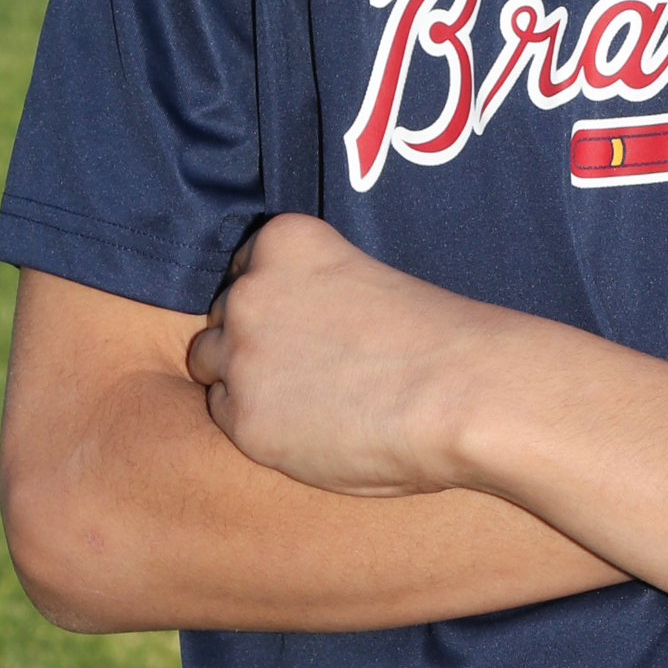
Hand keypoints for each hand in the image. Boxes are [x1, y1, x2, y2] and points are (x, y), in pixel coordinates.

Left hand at [186, 215, 518, 495]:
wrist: (458, 392)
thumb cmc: (434, 338)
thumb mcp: (365, 280)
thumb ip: (314, 290)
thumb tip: (294, 327)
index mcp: (286, 241)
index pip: (246, 263)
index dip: (274, 296)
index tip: (304, 320)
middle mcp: (250, 291)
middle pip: (222, 312)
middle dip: (254, 336)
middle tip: (307, 365)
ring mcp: (242, 355)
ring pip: (209, 361)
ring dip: (244, 377)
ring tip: (303, 397)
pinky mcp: (243, 420)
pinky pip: (225, 415)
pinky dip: (255, 422)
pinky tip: (306, 427)